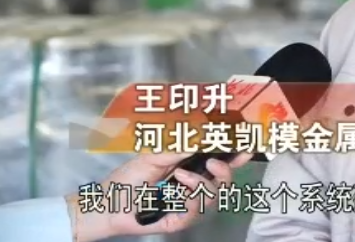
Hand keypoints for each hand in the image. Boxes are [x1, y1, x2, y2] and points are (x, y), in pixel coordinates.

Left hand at [68, 152, 251, 241]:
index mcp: (191, 168)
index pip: (220, 162)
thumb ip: (181, 146)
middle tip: (214, 163)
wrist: (107, 203)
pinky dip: (188, 198)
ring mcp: (188, 205)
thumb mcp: (155, 154)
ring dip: (200, 184)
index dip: (237, 155)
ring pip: (213, 197)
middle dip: (226, 171)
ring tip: (180, 176)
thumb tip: (206, 134)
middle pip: (225, 181)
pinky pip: (196, 211)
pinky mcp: (180, 221)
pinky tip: (174, 188)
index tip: (248, 146)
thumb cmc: (127, 178)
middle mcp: (193, 187)